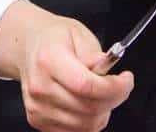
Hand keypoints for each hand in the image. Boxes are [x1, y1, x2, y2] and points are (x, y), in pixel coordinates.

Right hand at [0, 0, 133, 131]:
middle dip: (114, 99)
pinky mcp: (37, 120)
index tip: (126, 80)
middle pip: (88, 108)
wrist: (28, 46)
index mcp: (49, 58)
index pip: (86, 85)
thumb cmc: (53, 37)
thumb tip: (106, 70)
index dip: (113, 88)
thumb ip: (94, 53)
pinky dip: (89, 121)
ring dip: (103, 111)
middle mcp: (40, 85)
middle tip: (119, 85)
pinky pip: (75, 131)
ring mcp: (37, 106)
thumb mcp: (78, 33)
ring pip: (85, 124)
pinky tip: (88, 102)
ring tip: (101, 92)